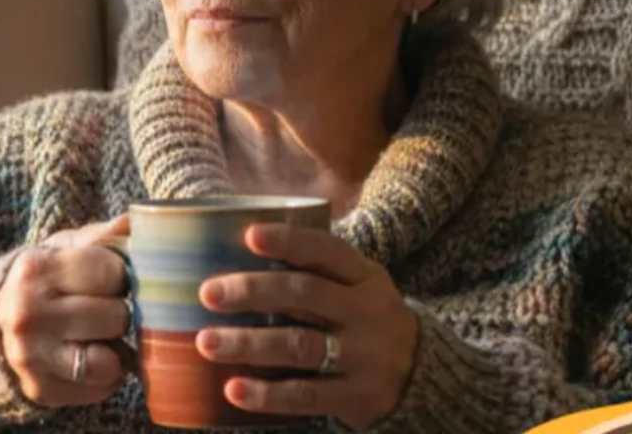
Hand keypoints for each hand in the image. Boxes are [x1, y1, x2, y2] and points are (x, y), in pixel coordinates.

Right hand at [0, 215, 131, 407]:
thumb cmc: (40, 281)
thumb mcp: (61, 248)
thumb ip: (101, 236)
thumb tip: (135, 220)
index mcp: (34, 269)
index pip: (112, 272)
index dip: (120, 275)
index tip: (109, 278)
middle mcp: (27, 315)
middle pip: (116, 317)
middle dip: (118, 312)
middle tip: (103, 308)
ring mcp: (31, 357)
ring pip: (110, 360)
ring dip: (114, 348)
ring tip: (100, 335)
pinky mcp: (40, 389)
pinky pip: (101, 388)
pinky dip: (105, 375)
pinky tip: (91, 357)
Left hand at [195, 223, 418, 430]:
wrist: (423, 373)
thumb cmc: (365, 318)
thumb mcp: (357, 286)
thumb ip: (314, 271)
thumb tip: (235, 248)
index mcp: (364, 277)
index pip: (326, 251)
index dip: (289, 241)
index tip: (250, 235)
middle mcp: (366, 312)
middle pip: (305, 295)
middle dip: (253, 291)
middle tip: (208, 293)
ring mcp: (364, 356)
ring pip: (300, 346)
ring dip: (249, 344)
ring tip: (207, 342)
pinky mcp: (357, 396)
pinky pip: (307, 395)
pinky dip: (267, 394)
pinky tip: (234, 390)